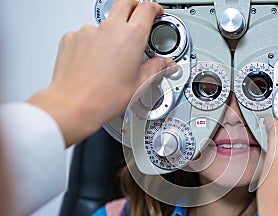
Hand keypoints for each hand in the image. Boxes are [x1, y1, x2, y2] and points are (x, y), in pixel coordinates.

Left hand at [28, 0, 175, 146]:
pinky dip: (93, 42)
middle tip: (138, 18)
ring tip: (112, 55)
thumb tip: (166, 64)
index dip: (155, 8)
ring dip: (112, 31)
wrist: (73, 105)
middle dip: (135, 7)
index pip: (147, 8)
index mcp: (131, 37)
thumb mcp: (139, 84)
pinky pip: (85, 34)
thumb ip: (156, 69)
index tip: (156, 12)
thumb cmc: (104, 98)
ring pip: (104, 22)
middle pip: (125, 3)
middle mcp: (109, 29)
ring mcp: (88, 31)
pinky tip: (94, 61)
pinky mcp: (72, 37)